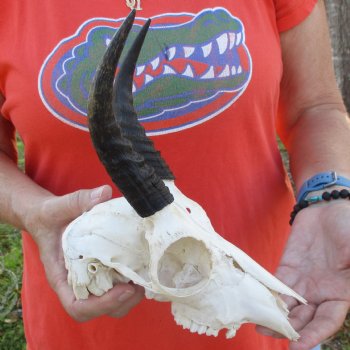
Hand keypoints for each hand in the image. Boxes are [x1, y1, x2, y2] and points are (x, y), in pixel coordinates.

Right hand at [25, 185, 143, 320]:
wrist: (48, 217)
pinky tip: (142, 269)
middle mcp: (76, 282)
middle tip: (140, 286)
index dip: (101, 305)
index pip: (77, 305)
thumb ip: (79, 201)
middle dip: (121, 303)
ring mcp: (89, 279)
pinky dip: (129, 285)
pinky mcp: (100, 270)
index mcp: (62, 275)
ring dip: (129, 298)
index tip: (124, 289)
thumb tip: (104, 193)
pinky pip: (114, 287)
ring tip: (144, 280)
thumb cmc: (50, 216)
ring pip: (110, 303)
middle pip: (98, 309)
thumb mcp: (60, 207)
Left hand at [257, 200, 349, 348]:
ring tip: (259, 325)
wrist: (326, 209)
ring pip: (287, 304)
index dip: (313, 335)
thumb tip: (349, 286)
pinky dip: (268, 294)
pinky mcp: (288, 267)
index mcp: (341, 293)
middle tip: (268, 335)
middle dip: (288, 328)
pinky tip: (257, 301)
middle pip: (303, 317)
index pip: (326, 321)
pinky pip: (277, 284)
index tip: (297, 347)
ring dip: (274, 315)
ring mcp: (302, 280)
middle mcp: (320, 292)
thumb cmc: (347, 228)